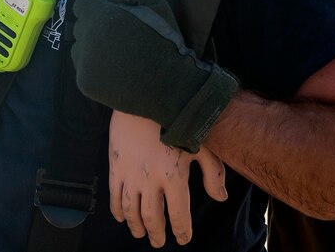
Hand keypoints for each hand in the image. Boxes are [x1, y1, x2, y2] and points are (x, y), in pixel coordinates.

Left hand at [72, 0, 238, 152]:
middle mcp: (87, 37)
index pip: (82, 5)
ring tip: (115, 55)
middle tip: (117, 37)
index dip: (97, 8)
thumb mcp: (154, 2)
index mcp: (101, 15)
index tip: (111, 16)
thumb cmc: (164, 39)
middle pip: (80, 26)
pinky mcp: (85, 83)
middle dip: (94, 28)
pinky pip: (82, 69)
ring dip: (91, 48)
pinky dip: (94, 69)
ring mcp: (84, 62)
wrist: (170, 84)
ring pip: (78, 48)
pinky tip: (114, 70)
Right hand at [109, 111, 226, 247]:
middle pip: (152, 218)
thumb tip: (221, 198)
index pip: (178, 215)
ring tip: (140, 233)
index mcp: (174, 177)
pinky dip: (117, 210)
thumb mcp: (202, 144)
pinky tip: (121, 217)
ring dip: (136, 226)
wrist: (145, 96)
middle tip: (159, 242)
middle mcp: (150, 180)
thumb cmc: (178, 118)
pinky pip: (114, 195)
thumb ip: (212, 173)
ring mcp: (130, 174)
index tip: (183, 238)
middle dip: (157, 233)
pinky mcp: (115, 166)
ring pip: (131, 210)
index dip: (181, 230)